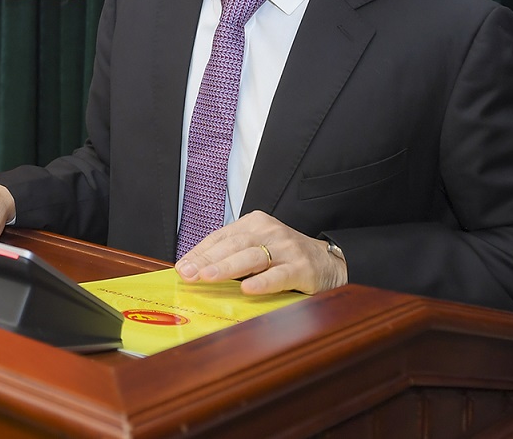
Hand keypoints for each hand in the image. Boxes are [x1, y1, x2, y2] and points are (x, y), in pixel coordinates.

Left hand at [176, 210, 347, 294]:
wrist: (330, 262)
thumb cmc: (286, 257)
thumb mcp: (259, 248)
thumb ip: (233, 255)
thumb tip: (196, 271)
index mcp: (255, 223)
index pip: (221, 236)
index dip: (200, 252)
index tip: (182, 267)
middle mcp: (270, 231)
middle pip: (232, 245)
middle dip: (207, 260)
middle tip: (187, 274)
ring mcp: (287, 249)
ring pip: (252, 257)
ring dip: (227, 268)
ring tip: (206, 277)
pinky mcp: (303, 268)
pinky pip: (279, 275)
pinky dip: (262, 282)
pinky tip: (247, 288)